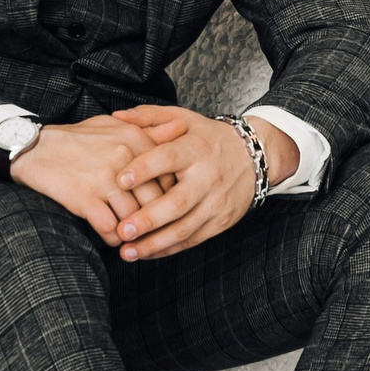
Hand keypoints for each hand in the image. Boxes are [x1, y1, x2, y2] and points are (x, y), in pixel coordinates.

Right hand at [1, 115, 176, 240]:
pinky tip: (112, 238)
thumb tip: (181, 129)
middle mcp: (124, 158)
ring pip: (135, 218)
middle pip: (156, 200)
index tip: (169, 208)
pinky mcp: (86, 198)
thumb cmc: (80, 139)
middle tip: (155, 232)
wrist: (36, 148)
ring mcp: (105, 179)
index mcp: (136, 139)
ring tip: (133, 238)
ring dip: (135, 233)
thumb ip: (149, 128)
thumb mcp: (116, 126)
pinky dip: (114, 238)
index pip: (170, 176)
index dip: (171, 197)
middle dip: (156, 220)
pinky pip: (110, 229)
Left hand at [104, 105, 299, 260]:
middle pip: (177, 202)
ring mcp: (216, 202)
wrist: (252, 157)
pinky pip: (192, 240)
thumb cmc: (207, 138)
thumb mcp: (182, 119)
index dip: (145, 168)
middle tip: (121, 230)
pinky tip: (146, 253)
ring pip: (184, 228)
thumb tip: (117, 117)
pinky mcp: (221, 222)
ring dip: (154, 243)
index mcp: (195, 148)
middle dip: (148, 218)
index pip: (169, 158)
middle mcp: (207, 177)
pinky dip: (168, 249)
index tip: (120, 180)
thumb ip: (149, 117)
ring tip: (127, 251)